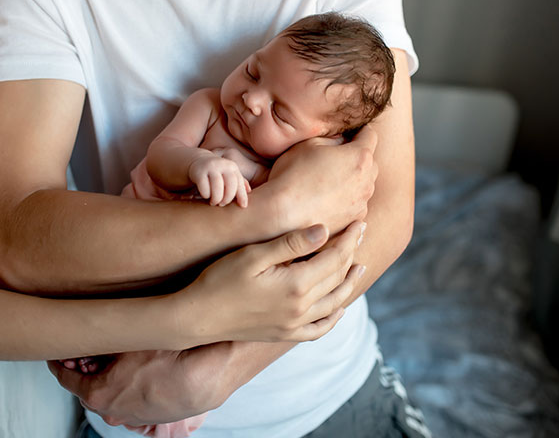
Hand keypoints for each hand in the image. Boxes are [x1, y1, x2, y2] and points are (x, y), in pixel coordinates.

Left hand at [48, 343, 231, 426]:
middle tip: (88, 349)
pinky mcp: (153, 417)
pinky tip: (141, 367)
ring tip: (118, 355)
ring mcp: (133, 417)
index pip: (66, 377)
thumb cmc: (168, 358)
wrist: (205, 376)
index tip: (59, 351)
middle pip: (88, 387)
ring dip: (109, 377)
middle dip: (86, 368)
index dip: (60, 360)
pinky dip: (129, 385)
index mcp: (97, 395)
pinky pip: (132, 399)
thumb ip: (101, 338)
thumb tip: (90, 330)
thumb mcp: (126, 340)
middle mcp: (112, 412)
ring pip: (112, 394)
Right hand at [177, 221, 365, 343]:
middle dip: (351, 254)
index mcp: (296, 285)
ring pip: (334, 304)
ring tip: (360, 267)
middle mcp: (301, 308)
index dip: (349, 239)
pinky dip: (334, 317)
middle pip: (338, 278)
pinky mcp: (283, 334)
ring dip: (350, 284)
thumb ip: (290, 243)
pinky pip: (318, 329)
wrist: (198, 317)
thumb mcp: (253, 255)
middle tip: (360, 235)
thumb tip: (324, 231)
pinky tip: (339, 308)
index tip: (358, 223)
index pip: (334, 258)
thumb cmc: (219, 280)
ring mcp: (293, 325)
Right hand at [188, 153, 249, 206]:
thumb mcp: (229, 175)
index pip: (240, 182)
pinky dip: (206, 195)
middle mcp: (222, 165)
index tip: (243, 206)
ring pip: (217, 186)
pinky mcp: (199, 172)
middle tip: (222, 204)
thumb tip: (249, 191)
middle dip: (228, 198)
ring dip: (216, 198)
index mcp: (232, 167)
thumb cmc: (217, 172)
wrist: (198, 161)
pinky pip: (204, 187)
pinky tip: (206, 195)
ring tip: (214, 202)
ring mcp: (210, 167)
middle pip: (230, 184)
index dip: (242, 195)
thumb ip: (239, 182)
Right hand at [266, 126, 378, 233]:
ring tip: (328, 181)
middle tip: (335, 158)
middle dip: (357, 157)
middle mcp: (367, 180)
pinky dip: (347, 199)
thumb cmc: (293, 174)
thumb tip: (342, 141)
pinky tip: (327, 199)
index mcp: (359, 156)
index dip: (360, 131)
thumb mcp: (309, 144)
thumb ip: (332, 139)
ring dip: (353, 180)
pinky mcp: (353, 220)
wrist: (283, 213)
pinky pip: (356, 204)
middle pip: (370, 162)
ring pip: (364, 185)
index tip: (351, 134)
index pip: (370, 135)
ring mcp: (361, 203)